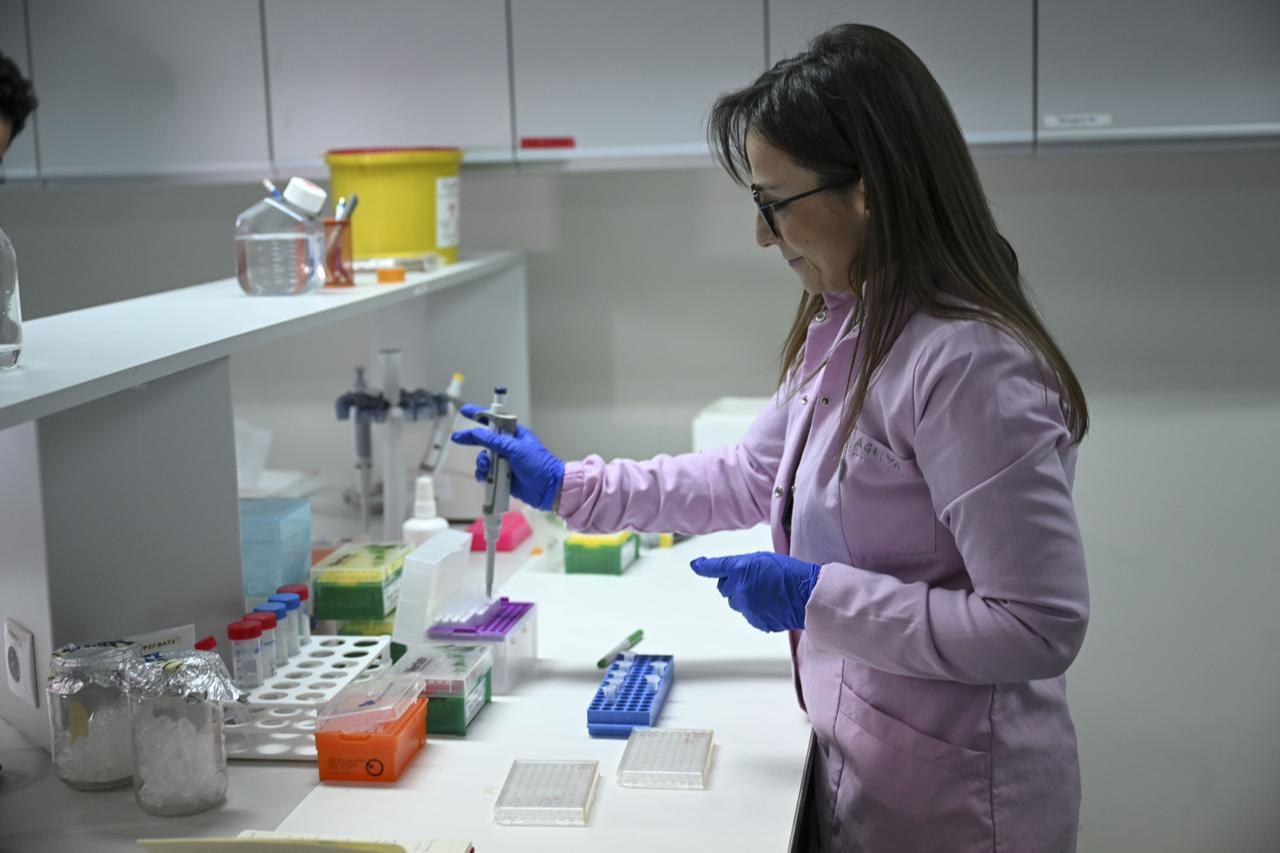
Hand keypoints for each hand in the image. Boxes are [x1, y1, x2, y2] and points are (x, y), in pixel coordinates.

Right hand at [450, 404, 564, 511]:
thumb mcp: (515, 449)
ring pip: (484, 458)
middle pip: (484, 439)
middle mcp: (508, 446)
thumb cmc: (537, 464)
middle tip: (456, 438)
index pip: (494, 421)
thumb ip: (494, 441)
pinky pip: (486, 473)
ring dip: (481, 463)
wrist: (548, 489)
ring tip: (486, 469)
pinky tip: (485, 479)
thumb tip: (476, 432)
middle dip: (472, 439)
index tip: (464, 410)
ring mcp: (504, 461)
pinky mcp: (502, 476)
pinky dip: (483, 475)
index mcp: (514, 434)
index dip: (479, 415)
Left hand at [690, 551, 820, 631]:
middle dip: (733, 584)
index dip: (703, 566)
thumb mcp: (763, 559)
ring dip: (744, 597)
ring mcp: (746, 607)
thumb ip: (741, 565)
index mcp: (741, 568)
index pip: (714, 567)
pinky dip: (755, 609)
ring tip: (766, 593)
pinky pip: (748, 614)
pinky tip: (771, 604)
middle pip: (724, 588)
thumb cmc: (790, 573)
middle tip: (754, 580)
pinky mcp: (755, 620)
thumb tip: (725, 572)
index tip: (696, 565)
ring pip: (735, 602)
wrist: (808, 595)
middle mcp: (740, 588)